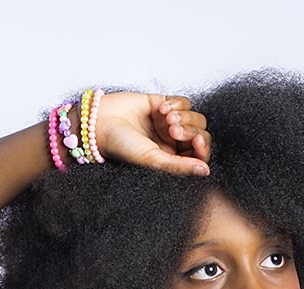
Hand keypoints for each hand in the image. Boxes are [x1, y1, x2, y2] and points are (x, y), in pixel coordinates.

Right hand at [92, 92, 210, 175]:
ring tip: (165, 118)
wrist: (98, 123)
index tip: (196, 141)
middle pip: (200, 133)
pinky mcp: (163, 104)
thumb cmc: (120, 146)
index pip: (200, 155)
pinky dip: (176, 104)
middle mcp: (173, 143)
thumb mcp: (152, 161)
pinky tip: (161, 109)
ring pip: (194, 117)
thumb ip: (180, 167)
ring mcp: (169, 124)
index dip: (203, 147)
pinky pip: (184, 102)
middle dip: (190, 130)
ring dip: (183, 116)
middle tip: (171, 129)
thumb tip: (206, 171)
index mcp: (173, 160)